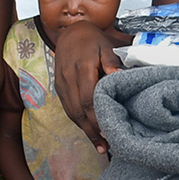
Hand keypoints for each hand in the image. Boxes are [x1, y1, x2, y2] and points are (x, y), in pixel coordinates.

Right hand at [52, 21, 122, 153]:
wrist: (71, 32)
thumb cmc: (93, 40)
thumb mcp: (106, 46)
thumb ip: (111, 62)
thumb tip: (119, 77)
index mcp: (82, 68)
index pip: (88, 99)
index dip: (97, 118)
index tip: (109, 131)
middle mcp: (69, 78)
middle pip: (78, 111)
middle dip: (92, 131)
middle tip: (106, 147)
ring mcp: (62, 84)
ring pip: (71, 112)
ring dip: (84, 130)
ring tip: (99, 145)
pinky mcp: (59, 87)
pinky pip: (68, 108)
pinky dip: (78, 122)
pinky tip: (89, 132)